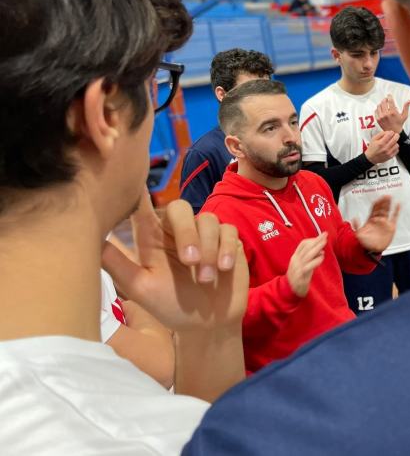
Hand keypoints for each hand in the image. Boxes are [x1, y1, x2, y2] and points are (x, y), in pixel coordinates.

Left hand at [101, 188, 248, 332]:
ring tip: (206, 278)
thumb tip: (91, 243)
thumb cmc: (171, 307)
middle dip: (187, 232)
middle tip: (190, 261)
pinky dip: (226, 249)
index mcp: (152, 239)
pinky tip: (223, 268)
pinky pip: (228, 230)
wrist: (207, 326)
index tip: (131, 174)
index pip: (142, 208)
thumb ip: (119, 266)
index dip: (138, 191)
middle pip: (180, 208)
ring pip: (208, 219)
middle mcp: (177, 232)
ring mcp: (205, 235)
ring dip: (209, 249)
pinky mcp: (227, 241)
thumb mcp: (142, 289)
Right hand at [287, 233, 326, 297]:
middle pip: (306, 248)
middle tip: (325, 234)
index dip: (313, 239)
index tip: (321, 236)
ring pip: (307, 255)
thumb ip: (311, 258)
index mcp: (295, 257)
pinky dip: (315, 261)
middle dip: (316, 240)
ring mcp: (297, 268)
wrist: (289, 290)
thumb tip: (321, 251)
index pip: (303, 244)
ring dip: (317, 247)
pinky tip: (322, 257)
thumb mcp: (303, 265)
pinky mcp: (300, 275)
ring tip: (325, 242)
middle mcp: (295, 260)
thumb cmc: (298, 276)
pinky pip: (308, 266)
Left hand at [353, 196, 400, 253]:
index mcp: (370, 220)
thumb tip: (354, 218)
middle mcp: (378, 220)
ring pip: (387, 211)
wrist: (372, 251)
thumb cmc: (365, 243)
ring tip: (390, 197)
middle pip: (381, 208)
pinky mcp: (391, 227)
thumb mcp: (358, 234)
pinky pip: (394, 217)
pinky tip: (398, 204)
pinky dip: (396, 211)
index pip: (374, 209)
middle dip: (383, 202)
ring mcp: (385, 223)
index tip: (379, 198)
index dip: (377, 203)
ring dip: (388, 204)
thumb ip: (356, 226)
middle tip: (386, 195)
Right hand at [365, 130, 398, 164]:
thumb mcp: (374, 139)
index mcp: (381, 143)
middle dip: (396, 135)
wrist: (371, 158)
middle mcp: (385, 148)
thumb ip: (381, 134)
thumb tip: (388, 132)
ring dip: (395, 142)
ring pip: (397, 144)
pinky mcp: (391, 156)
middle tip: (394, 135)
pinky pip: (397, 150)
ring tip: (391, 142)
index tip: (391, 132)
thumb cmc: (372, 148)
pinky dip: (395, 148)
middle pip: (395, 139)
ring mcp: (389, 153)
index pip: (390, 134)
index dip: (391, 132)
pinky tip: (391, 147)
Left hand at [375, 94, 409, 133]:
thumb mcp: (404, 116)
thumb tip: (409, 100)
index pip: (390, 101)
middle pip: (383, 102)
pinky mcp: (378, 119)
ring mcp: (381, 117)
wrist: (393, 132)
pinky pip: (376, 111)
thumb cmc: (399, 124)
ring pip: (379, 106)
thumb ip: (406, 107)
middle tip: (386, 99)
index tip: (389, 95)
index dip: (389, 96)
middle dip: (385, 99)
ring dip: (381, 103)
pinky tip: (381, 109)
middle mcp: (386, 114)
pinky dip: (378, 108)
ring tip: (384, 103)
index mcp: (393, 112)